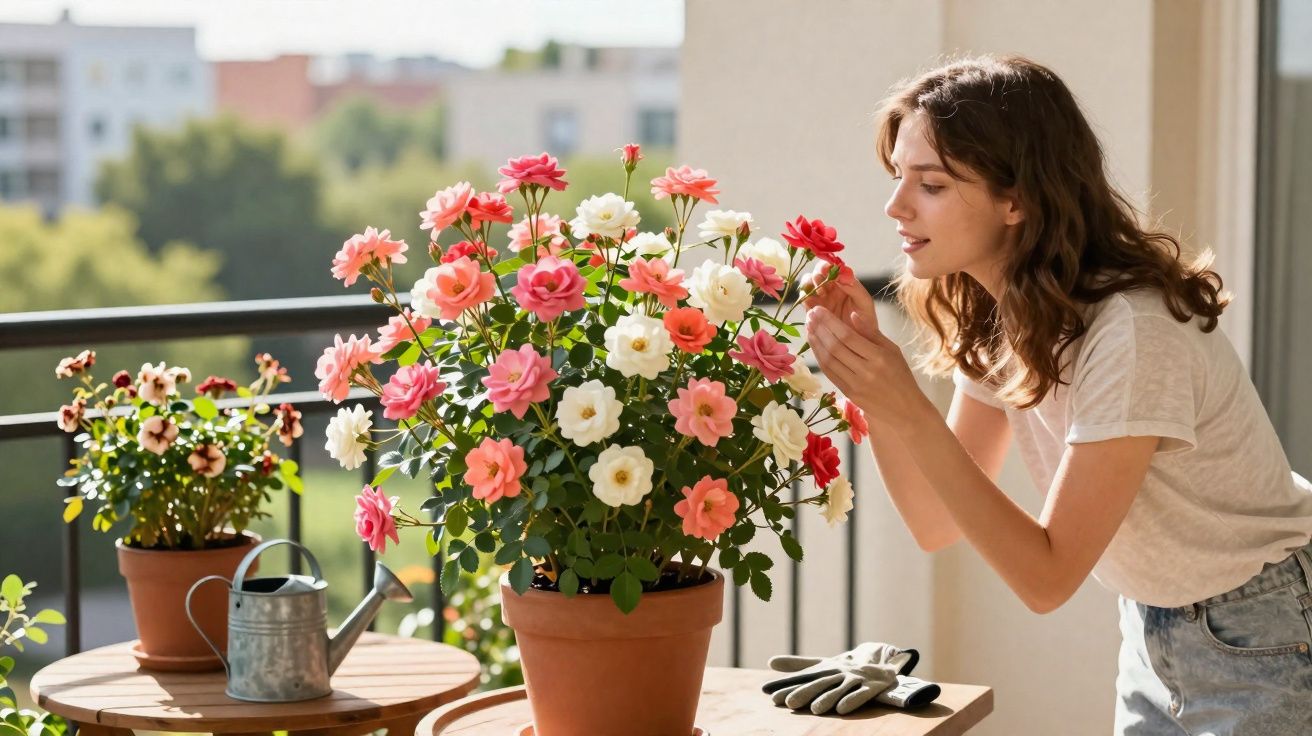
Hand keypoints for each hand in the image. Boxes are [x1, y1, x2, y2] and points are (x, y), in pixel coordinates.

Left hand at [762, 642, 918, 714]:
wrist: (883, 662)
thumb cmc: (846, 669)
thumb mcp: (824, 665)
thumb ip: (799, 666)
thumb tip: (770, 661)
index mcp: (826, 667)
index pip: (805, 677)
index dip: (789, 685)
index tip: (770, 694)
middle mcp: (839, 671)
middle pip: (820, 682)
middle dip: (805, 692)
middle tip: (789, 702)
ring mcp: (856, 678)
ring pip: (840, 688)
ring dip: (828, 698)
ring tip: (815, 709)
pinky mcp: (872, 686)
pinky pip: (862, 694)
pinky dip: (852, 700)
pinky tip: (842, 710)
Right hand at [801, 263, 878, 340]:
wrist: (860, 344)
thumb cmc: (866, 322)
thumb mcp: (864, 302)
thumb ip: (854, 287)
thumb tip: (840, 274)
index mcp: (843, 282)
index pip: (831, 267)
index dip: (827, 266)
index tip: (827, 271)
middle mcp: (829, 289)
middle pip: (815, 274)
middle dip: (816, 276)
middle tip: (822, 286)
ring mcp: (819, 300)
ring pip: (806, 286)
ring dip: (809, 287)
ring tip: (819, 295)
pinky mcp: (812, 312)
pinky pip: (803, 302)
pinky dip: (804, 300)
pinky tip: (812, 305)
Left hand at [804, 305, 932, 429]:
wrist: (905, 409)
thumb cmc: (900, 375)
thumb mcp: (892, 349)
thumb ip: (871, 332)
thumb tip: (852, 314)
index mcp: (878, 357)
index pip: (848, 336)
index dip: (830, 322)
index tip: (819, 310)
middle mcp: (866, 371)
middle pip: (835, 347)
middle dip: (819, 329)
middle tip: (810, 315)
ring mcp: (855, 384)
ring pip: (828, 360)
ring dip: (816, 343)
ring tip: (809, 328)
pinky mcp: (849, 394)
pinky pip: (829, 373)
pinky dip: (819, 358)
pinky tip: (815, 346)